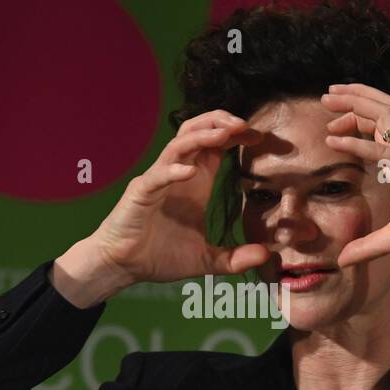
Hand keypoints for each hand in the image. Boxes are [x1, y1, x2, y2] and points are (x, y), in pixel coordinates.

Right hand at [89, 109, 268, 284]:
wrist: (124, 267)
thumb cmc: (160, 256)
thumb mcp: (206, 260)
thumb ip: (235, 258)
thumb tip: (266, 256)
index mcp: (196, 181)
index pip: (217, 146)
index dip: (236, 136)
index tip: (260, 136)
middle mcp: (178, 174)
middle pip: (197, 131)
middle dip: (220, 122)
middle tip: (245, 125)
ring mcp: (157, 180)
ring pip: (178, 145)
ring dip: (201, 136)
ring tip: (224, 134)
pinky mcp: (140, 194)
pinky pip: (157, 176)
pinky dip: (173, 172)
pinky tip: (190, 173)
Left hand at [320, 83, 389, 266]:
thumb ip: (367, 246)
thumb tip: (343, 259)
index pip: (379, 127)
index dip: (355, 119)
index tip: (331, 126)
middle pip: (382, 110)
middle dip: (354, 97)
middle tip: (327, 95)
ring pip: (385, 114)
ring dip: (356, 103)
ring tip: (330, 98)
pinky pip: (381, 151)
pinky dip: (355, 144)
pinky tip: (332, 140)